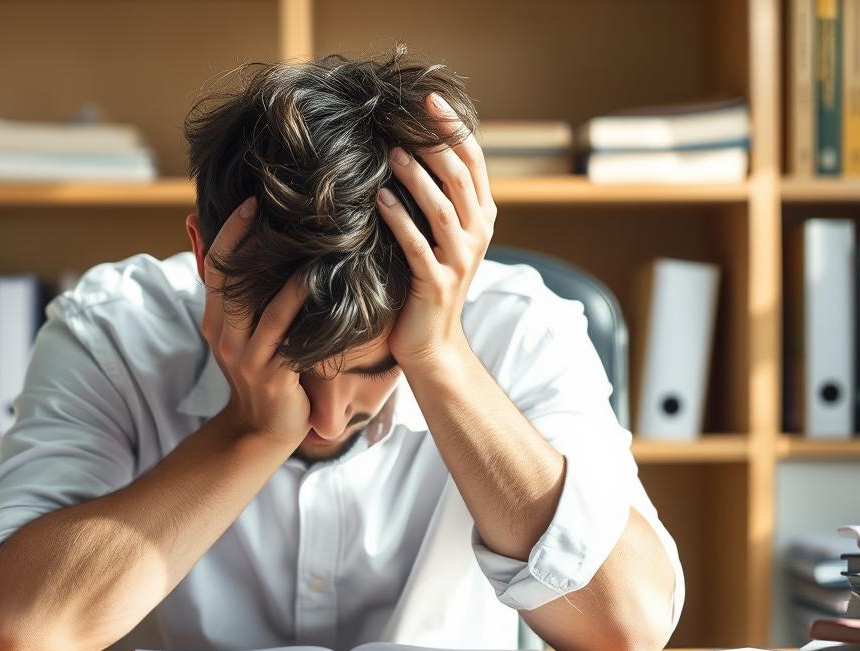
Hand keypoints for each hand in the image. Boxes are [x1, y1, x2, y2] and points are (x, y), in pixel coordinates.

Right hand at [201, 197, 311, 446]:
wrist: (263, 432)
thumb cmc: (262, 374)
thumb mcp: (240, 333)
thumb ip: (235, 294)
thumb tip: (219, 247)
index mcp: (215, 321)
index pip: (215, 267)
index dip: (230, 232)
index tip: (250, 200)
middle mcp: (225, 335)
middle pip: (230, 278)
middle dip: (246, 239)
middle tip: (270, 203)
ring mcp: (246, 356)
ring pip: (260, 304)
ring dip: (282, 270)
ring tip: (307, 237)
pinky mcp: (271, 374)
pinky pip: (285, 333)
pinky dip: (300, 305)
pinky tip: (318, 281)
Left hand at [377, 92, 497, 371]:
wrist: (430, 342)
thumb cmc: (426, 280)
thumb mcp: (439, 234)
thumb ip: (436, 195)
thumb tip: (410, 144)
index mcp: (480, 216)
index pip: (474, 161)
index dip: (453, 129)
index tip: (430, 99)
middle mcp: (476, 234)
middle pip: (461, 179)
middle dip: (436, 144)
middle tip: (407, 117)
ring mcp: (459, 260)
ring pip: (442, 209)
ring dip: (417, 178)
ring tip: (391, 154)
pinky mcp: (436, 283)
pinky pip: (418, 245)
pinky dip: (399, 220)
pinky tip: (379, 200)